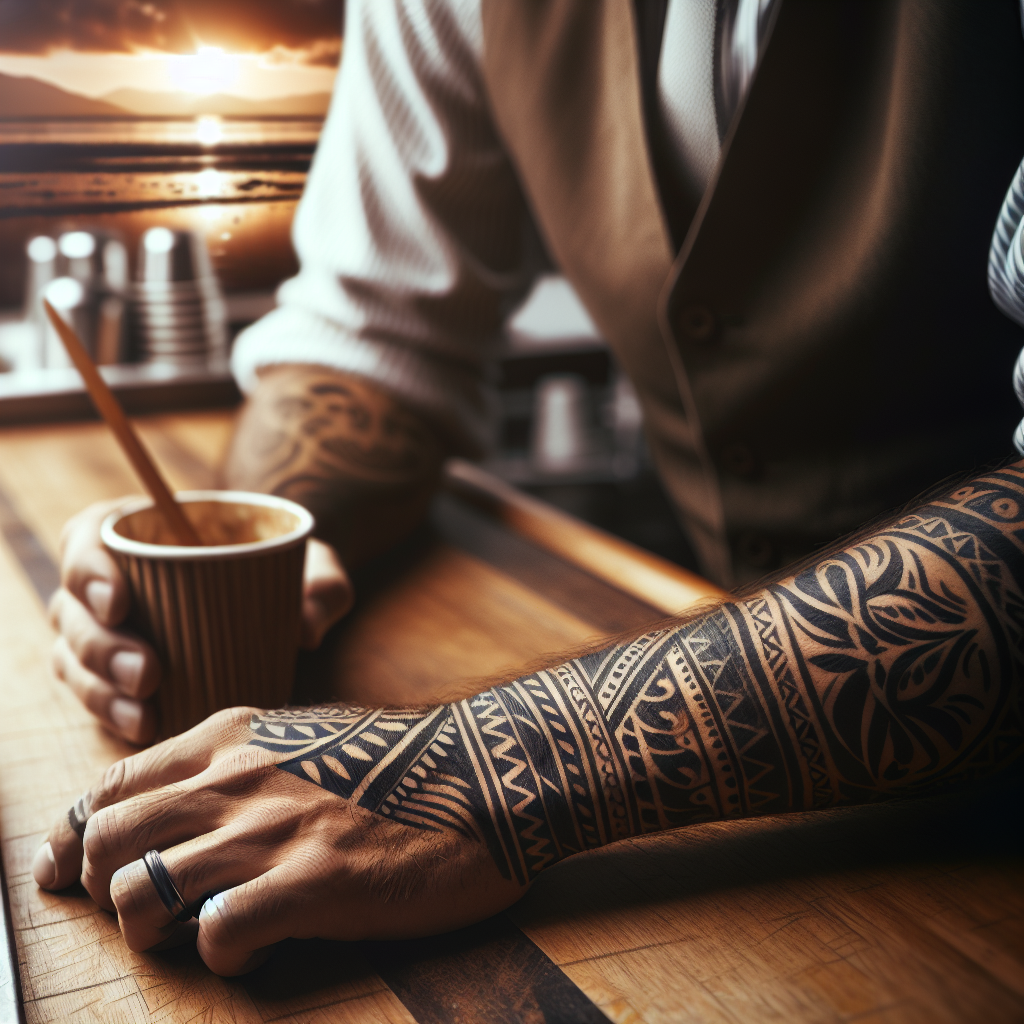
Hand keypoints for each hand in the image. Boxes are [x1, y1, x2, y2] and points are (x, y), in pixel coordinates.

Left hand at [32, 704, 522, 975]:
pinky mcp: (310, 883)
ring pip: (140, 895)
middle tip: (148, 908)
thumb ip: (239, 763)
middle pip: (104, 842)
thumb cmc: (399, 763)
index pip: (109, 786)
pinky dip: (224, 953)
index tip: (63, 874)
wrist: (483, 774)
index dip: (71, 837)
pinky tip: (263, 942)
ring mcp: (269, 830)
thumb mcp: (305, 738)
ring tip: (203, 928)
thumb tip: (181, 810)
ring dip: (154, 928)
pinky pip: (216, 936)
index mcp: (230, 737)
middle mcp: (234, 777)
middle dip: (105, 887)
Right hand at [49, 499, 353, 744]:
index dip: (88, 569)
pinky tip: (143, 728)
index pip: (86, 537)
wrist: (278, 605)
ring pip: (72, 657)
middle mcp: (105, 580)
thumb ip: (323, 585)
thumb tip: (306, 630)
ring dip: (100, 688)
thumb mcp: (313, 565)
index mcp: (137, 531)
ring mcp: (100, 629)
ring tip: (145, 710)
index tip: (120, 601)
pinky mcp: (109, 674)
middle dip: (100, 645)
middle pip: (71, 609)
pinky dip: (110, 713)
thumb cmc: (282, 570)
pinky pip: (92, 694)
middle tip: (148, 672)